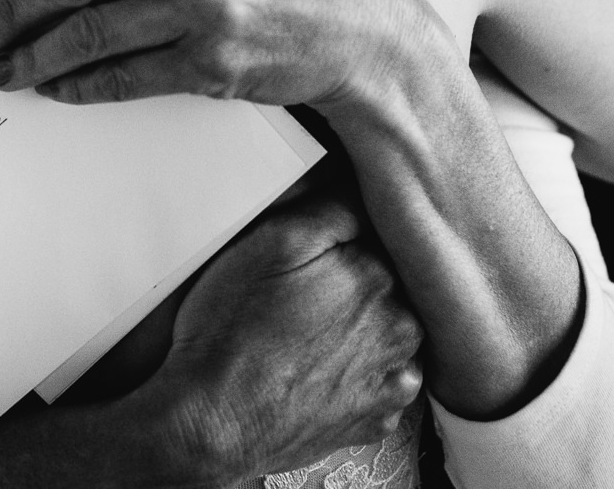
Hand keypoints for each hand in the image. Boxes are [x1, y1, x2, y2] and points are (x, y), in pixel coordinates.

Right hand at [131, 188, 423, 481]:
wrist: (213, 422)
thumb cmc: (231, 330)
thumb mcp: (270, 241)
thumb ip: (331, 207)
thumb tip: (364, 190)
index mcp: (379, 276)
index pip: (378, 234)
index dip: (343, 236)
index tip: (312, 250)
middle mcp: (401, 328)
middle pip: (388, 283)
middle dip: (353, 281)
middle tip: (300, 294)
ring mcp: (392, 380)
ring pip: (389, 332)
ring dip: (362, 326)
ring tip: (306, 334)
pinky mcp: (376, 418)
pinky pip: (381, 380)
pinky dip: (359, 371)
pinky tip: (318, 367)